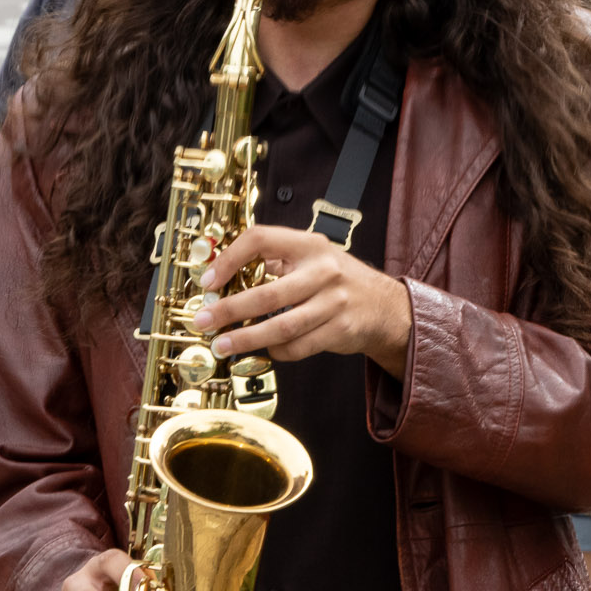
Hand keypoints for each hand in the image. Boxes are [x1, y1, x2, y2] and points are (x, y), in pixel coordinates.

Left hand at [194, 225, 412, 378]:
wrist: (386, 306)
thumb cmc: (339, 281)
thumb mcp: (313, 257)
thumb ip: (277, 261)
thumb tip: (224, 275)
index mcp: (309, 245)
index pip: (260, 240)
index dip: (229, 259)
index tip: (209, 281)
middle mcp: (323, 271)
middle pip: (268, 294)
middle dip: (229, 310)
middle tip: (204, 321)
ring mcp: (334, 302)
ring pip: (282, 327)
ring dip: (247, 338)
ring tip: (223, 344)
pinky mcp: (340, 330)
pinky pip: (299, 346)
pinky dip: (277, 351)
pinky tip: (266, 349)